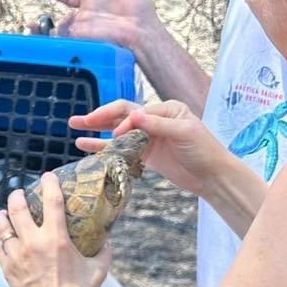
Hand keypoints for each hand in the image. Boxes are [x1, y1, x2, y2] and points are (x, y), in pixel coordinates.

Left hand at [0, 180, 110, 286]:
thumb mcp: (98, 269)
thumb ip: (103, 250)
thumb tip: (107, 238)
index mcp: (56, 239)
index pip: (51, 201)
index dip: (49, 184)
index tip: (48, 177)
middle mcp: (33, 243)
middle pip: (17, 208)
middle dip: (17, 195)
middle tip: (20, 193)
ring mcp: (16, 254)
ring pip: (1, 225)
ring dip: (3, 214)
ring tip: (6, 212)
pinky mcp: (6, 267)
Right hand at [38, 0, 158, 51]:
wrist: (142, 31)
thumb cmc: (141, 12)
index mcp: (93, 3)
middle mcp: (85, 17)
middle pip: (60, 19)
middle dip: (43, 23)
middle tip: (30, 23)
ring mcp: (82, 29)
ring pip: (57, 30)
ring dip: (41, 31)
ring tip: (29, 29)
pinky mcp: (81, 39)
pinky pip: (62, 40)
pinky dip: (49, 39)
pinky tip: (38, 35)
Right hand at [70, 99, 229, 196]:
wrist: (213, 176)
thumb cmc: (204, 150)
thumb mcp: (184, 133)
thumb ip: (157, 125)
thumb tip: (132, 116)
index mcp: (166, 109)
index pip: (135, 111)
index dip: (123, 122)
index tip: (117, 136)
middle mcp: (154, 120)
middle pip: (121, 115)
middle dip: (99, 117)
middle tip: (80, 120)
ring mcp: (147, 137)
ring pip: (116, 130)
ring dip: (96, 128)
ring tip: (74, 125)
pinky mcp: (143, 154)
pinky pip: (119, 148)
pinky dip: (102, 147)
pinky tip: (84, 145)